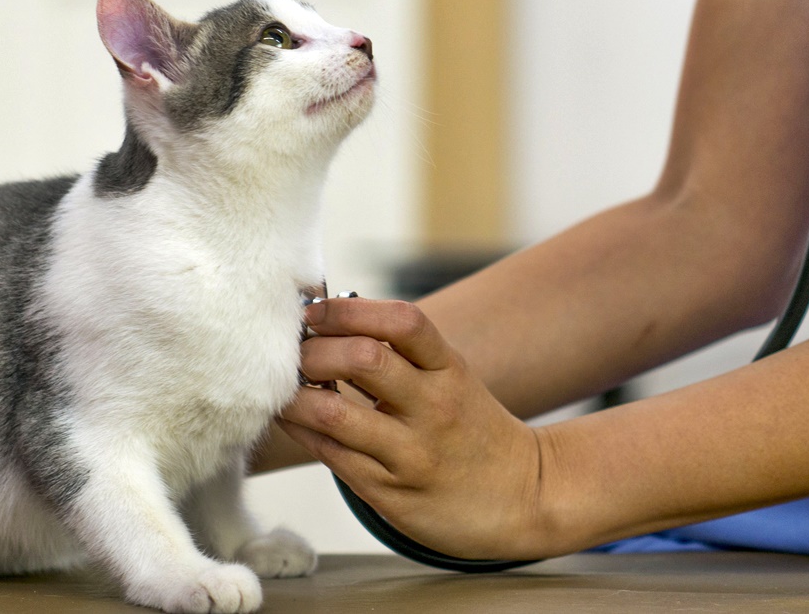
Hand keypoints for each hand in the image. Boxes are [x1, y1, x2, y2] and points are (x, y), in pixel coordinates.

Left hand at [278, 297, 551, 559]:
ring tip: (283, 387)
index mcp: (450, 370)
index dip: (349, 310)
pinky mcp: (391, 494)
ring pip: (334, 413)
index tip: (316, 311)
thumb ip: (401, 355)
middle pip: (363, 359)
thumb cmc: (472, 430)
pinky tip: (293, 418)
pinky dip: (301, 430)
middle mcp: (434, 408)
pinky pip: (332, 456)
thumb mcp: (451, 380)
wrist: (525, 497)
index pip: (402, 322)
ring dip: (295, 395)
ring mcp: (412, 454)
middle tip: (293, 354)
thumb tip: (329, 322)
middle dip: (314, 350)